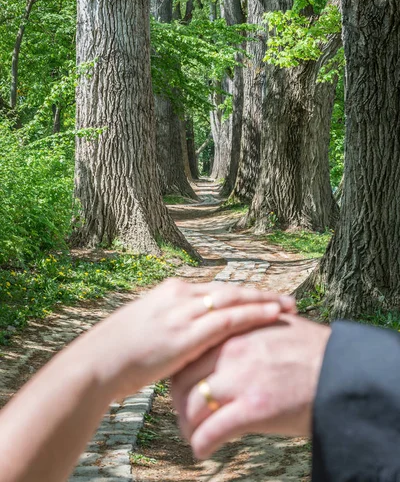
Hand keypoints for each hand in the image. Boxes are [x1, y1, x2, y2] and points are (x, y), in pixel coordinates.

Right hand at [79, 278, 295, 397]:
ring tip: (289, 305)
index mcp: (172, 292)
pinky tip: (273, 314)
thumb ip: (173, 328)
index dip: (244, 293)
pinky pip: (228, 319)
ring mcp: (184, 312)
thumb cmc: (120, 352)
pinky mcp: (186, 332)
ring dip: (264, 301)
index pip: (216, 289)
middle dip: (261, 294)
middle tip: (287, 298)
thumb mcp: (149, 330)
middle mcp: (181, 295)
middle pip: (230, 289)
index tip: (265, 297)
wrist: (99, 362)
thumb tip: (191, 340)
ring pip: (234, 300)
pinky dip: (253, 314)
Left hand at [172, 315, 330, 458]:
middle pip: (183, 380)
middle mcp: (231, 352)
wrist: (341, 370)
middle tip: (185, 414)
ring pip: (192, 407)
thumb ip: (244, 328)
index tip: (181, 386)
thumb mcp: (271, 325)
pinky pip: (211, 431)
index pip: (189, 352)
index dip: (180, 373)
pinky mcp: (253, 409)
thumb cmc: (310, 349)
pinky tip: (203, 450)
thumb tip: (228, 335)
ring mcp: (241, 380)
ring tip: (194, 435)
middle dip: (179, 402)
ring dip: (188, 426)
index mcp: (234, 331)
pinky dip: (201, 444)